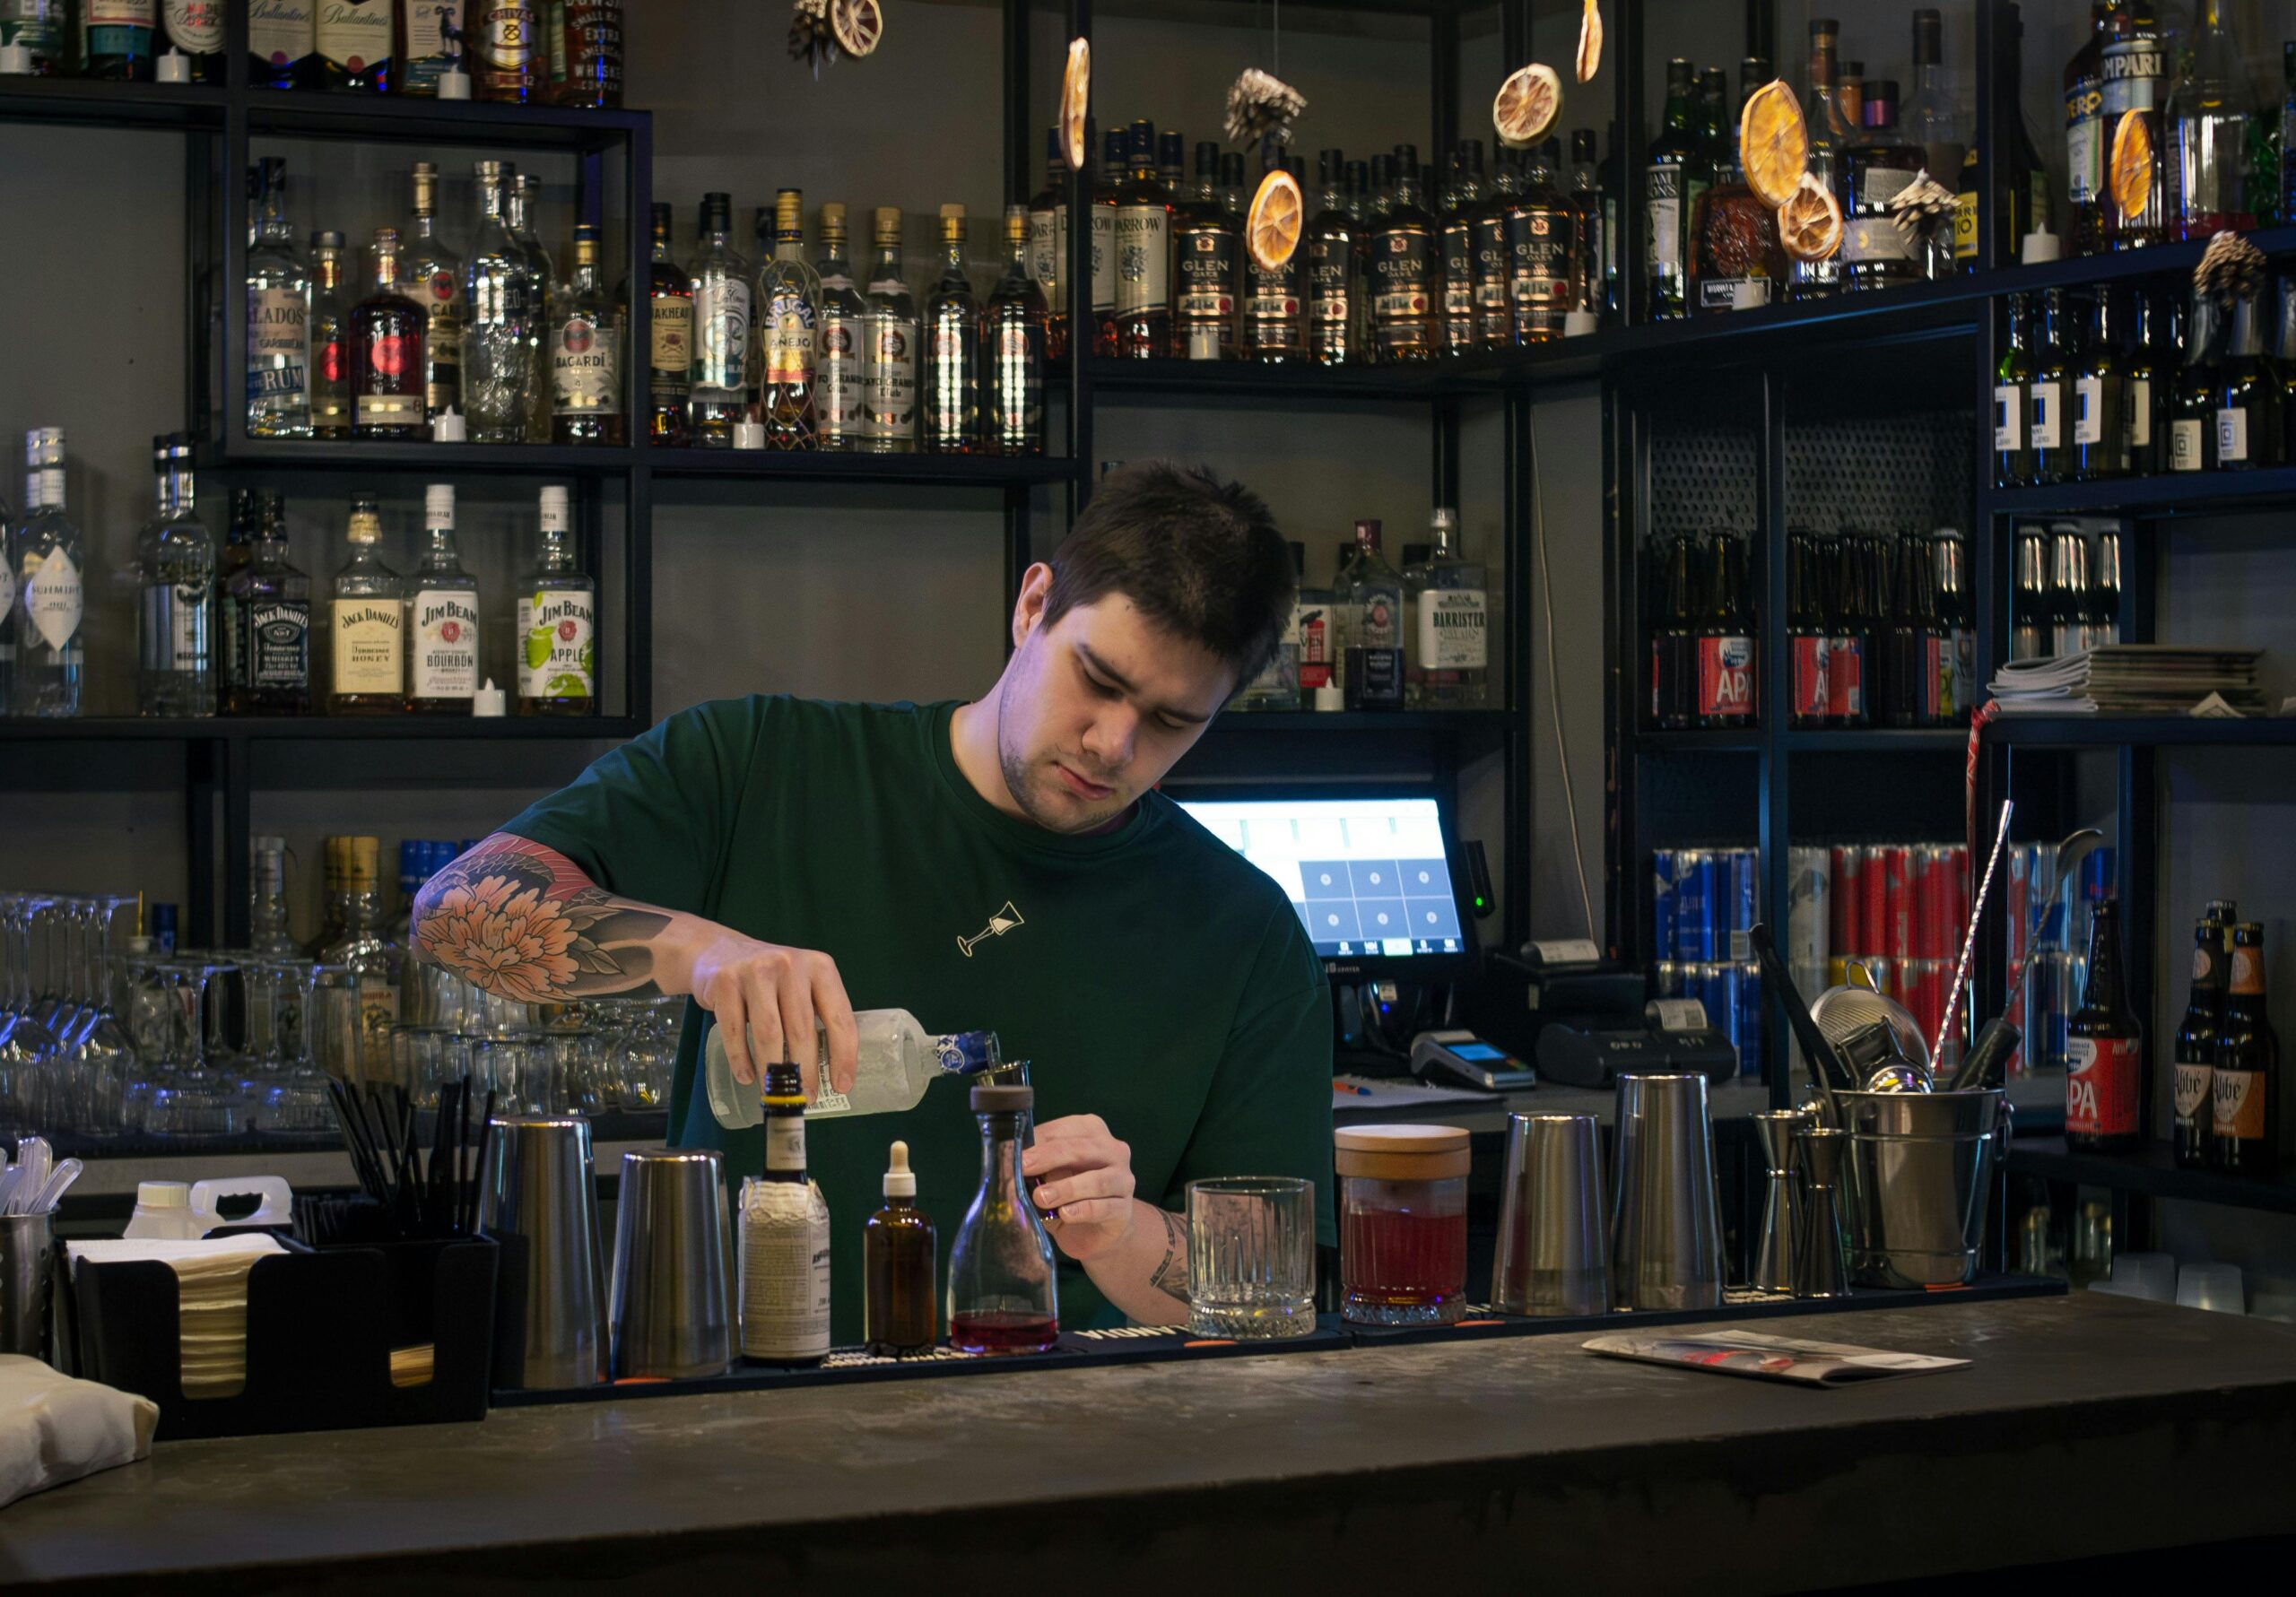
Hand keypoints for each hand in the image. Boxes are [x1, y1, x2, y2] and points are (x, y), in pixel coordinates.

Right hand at [682, 928, 856, 1101]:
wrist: (720, 952)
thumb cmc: (770, 979)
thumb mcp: (801, 985)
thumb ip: (816, 1015)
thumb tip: (828, 1072)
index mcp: (820, 967)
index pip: (839, 1017)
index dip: (843, 1055)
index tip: (842, 1085)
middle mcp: (790, 965)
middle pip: (802, 1029)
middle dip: (805, 1070)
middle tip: (805, 1097)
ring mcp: (756, 971)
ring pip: (769, 1032)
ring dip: (774, 1070)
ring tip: (775, 1093)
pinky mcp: (725, 982)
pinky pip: (735, 1030)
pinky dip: (741, 1059)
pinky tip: (747, 1076)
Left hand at [1021, 1114, 1136, 1263]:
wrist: (1094, 1231)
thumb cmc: (1067, 1193)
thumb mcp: (1048, 1175)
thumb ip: (1036, 1166)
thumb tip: (1011, 1166)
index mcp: (1091, 1131)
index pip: (1063, 1130)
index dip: (1038, 1141)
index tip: (1014, 1154)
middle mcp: (1113, 1150)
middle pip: (1081, 1149)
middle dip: (1049, 1157)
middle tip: (1024, 1167)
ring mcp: (1123, 1179)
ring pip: (1096, 1180)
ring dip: (1066, 1188)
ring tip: (1040, 1197)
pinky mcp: (1124, 1209)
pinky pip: (1103, 1207)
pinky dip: (1082, 1210)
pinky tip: (1065, 1214)